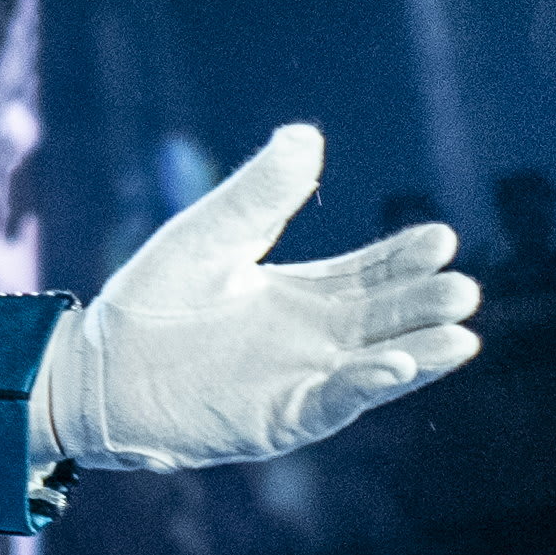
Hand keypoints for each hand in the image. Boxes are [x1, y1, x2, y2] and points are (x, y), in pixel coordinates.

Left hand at [37, 125, 481, 472]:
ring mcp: (299, 381)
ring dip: (417, 354)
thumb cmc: (148, 301)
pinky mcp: (278, 420)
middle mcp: (311, 339)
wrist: (94, 369)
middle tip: (462, 287)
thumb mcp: (208, 236)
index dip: (406, 258)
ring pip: (374, 366)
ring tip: (460, 336)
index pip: (370, 273)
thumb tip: (305, 134)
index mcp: (299, 293)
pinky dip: (364, 387)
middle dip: (425, 304)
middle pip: (385, 318)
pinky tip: (391, 366)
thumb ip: (258, 194)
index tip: (442, 238)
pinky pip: (331, 403)